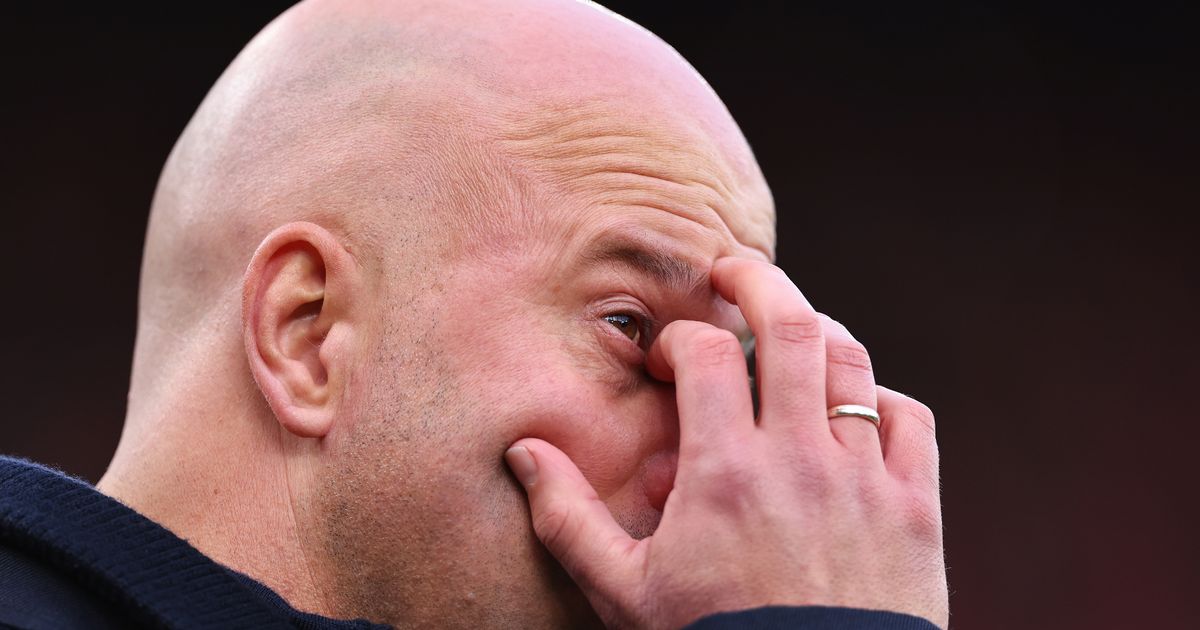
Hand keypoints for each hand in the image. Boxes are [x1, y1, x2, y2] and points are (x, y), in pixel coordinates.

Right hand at [505, 258, 947, 628]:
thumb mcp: (623, 590)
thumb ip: (568, 516)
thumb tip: (523, 451)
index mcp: (723, 471)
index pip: (704, 352)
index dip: (678, 338)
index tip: (668, 361)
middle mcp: (798, 459)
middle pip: (790, 324)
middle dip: (758, 280)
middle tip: (734, 271)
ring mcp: (864, 479)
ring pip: (851, 363)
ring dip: (819, 332)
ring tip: (792, 330)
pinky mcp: (916, 509)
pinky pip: (909, 420)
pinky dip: (881, 398)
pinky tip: (853, 409)